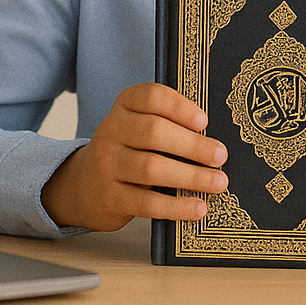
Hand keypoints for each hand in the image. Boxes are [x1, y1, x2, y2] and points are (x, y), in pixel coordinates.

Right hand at [41, 83, 228, 231]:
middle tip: (220, 156)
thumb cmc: (128, 151)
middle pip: (153, 132)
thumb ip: (168, 124)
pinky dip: (176, 207)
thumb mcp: (138, 127)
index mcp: (124, 107)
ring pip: (151, 168)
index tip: (204, 121)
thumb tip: (213, 140)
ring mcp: (108, 165)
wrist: (85, 184)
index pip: (150, 97)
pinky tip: (199, 208)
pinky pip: (146, 203)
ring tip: (219, 182)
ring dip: (191, 176)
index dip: (179, 107)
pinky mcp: (111, 197)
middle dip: (192, 145)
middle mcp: (112, 131)